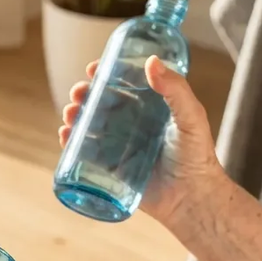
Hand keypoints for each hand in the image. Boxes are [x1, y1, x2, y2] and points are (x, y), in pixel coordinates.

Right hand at [58, 56, 223, 221]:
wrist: (191, 198)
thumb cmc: (196, 156)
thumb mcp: (190, 117)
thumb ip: (176, 89)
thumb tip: (151, 61)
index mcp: (151, 107)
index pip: (124, 84)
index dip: (107, 74)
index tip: (93, 69)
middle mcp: (133, 123)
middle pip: (102, 102)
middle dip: (85, 95)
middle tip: (78, 93)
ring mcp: (120, 145)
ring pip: (90, 124)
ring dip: (75, 115)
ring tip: (70, 114)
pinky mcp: (111, 167)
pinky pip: (86, 152)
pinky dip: (71, 141)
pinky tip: (65, 135)